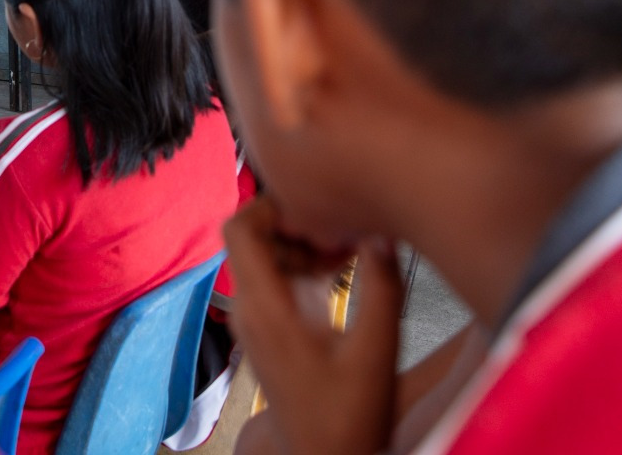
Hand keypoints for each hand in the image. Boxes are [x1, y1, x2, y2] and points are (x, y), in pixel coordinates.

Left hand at [224, 197, 403, 454]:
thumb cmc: (349, 417)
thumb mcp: (376, 350)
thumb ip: (381, 288)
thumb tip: (381, 233)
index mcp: (265, 309)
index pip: (239, 228)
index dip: (270, 204)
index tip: (313, 205)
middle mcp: (249, 312)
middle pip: (253, 238)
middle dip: (294, 224)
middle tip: (339, 231)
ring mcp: (254, 324)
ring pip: (264, 258)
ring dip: (301, 246)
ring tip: (346, 253)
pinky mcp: (266, 333)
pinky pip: (273, 281)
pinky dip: (301, 268)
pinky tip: (340, 276)